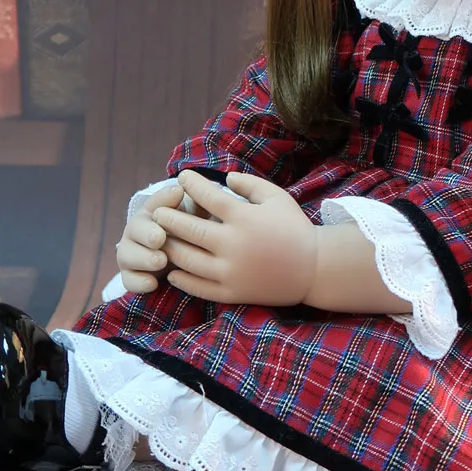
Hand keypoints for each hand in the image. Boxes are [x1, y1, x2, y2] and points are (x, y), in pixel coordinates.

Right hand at [115, 183, 204, 293]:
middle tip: (160, 238)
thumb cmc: (189, 230)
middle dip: (148, 233)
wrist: (179, 256)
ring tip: (160, 261)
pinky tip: (152, 284)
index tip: (178, 194)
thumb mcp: (194, 215)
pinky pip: (130, 281)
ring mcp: (131, 254)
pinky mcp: (131, 276)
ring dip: (144, 258)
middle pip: (136, 229)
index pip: (155, 202)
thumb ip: (193, 202)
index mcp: (152, 211)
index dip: (165, 199)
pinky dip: (139, 282)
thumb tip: (184, 188)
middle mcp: (136, 231)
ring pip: (129, 256)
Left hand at [151, 169, 318, 306]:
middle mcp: (232, 244)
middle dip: (168, 218)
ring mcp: (230, 271)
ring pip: (186, 259)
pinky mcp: (231, 292)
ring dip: (169, 247)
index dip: (191, 184)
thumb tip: (224, 178)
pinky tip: (173, 270)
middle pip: (188, 229)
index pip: (207, 196)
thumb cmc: (295, 229)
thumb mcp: (278, 198)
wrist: (314, 269)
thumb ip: (250, 184)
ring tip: (160, 240)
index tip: (181, 178)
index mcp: (243, 218)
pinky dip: (181, 278)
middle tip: (157, 212)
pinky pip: (197, 287)